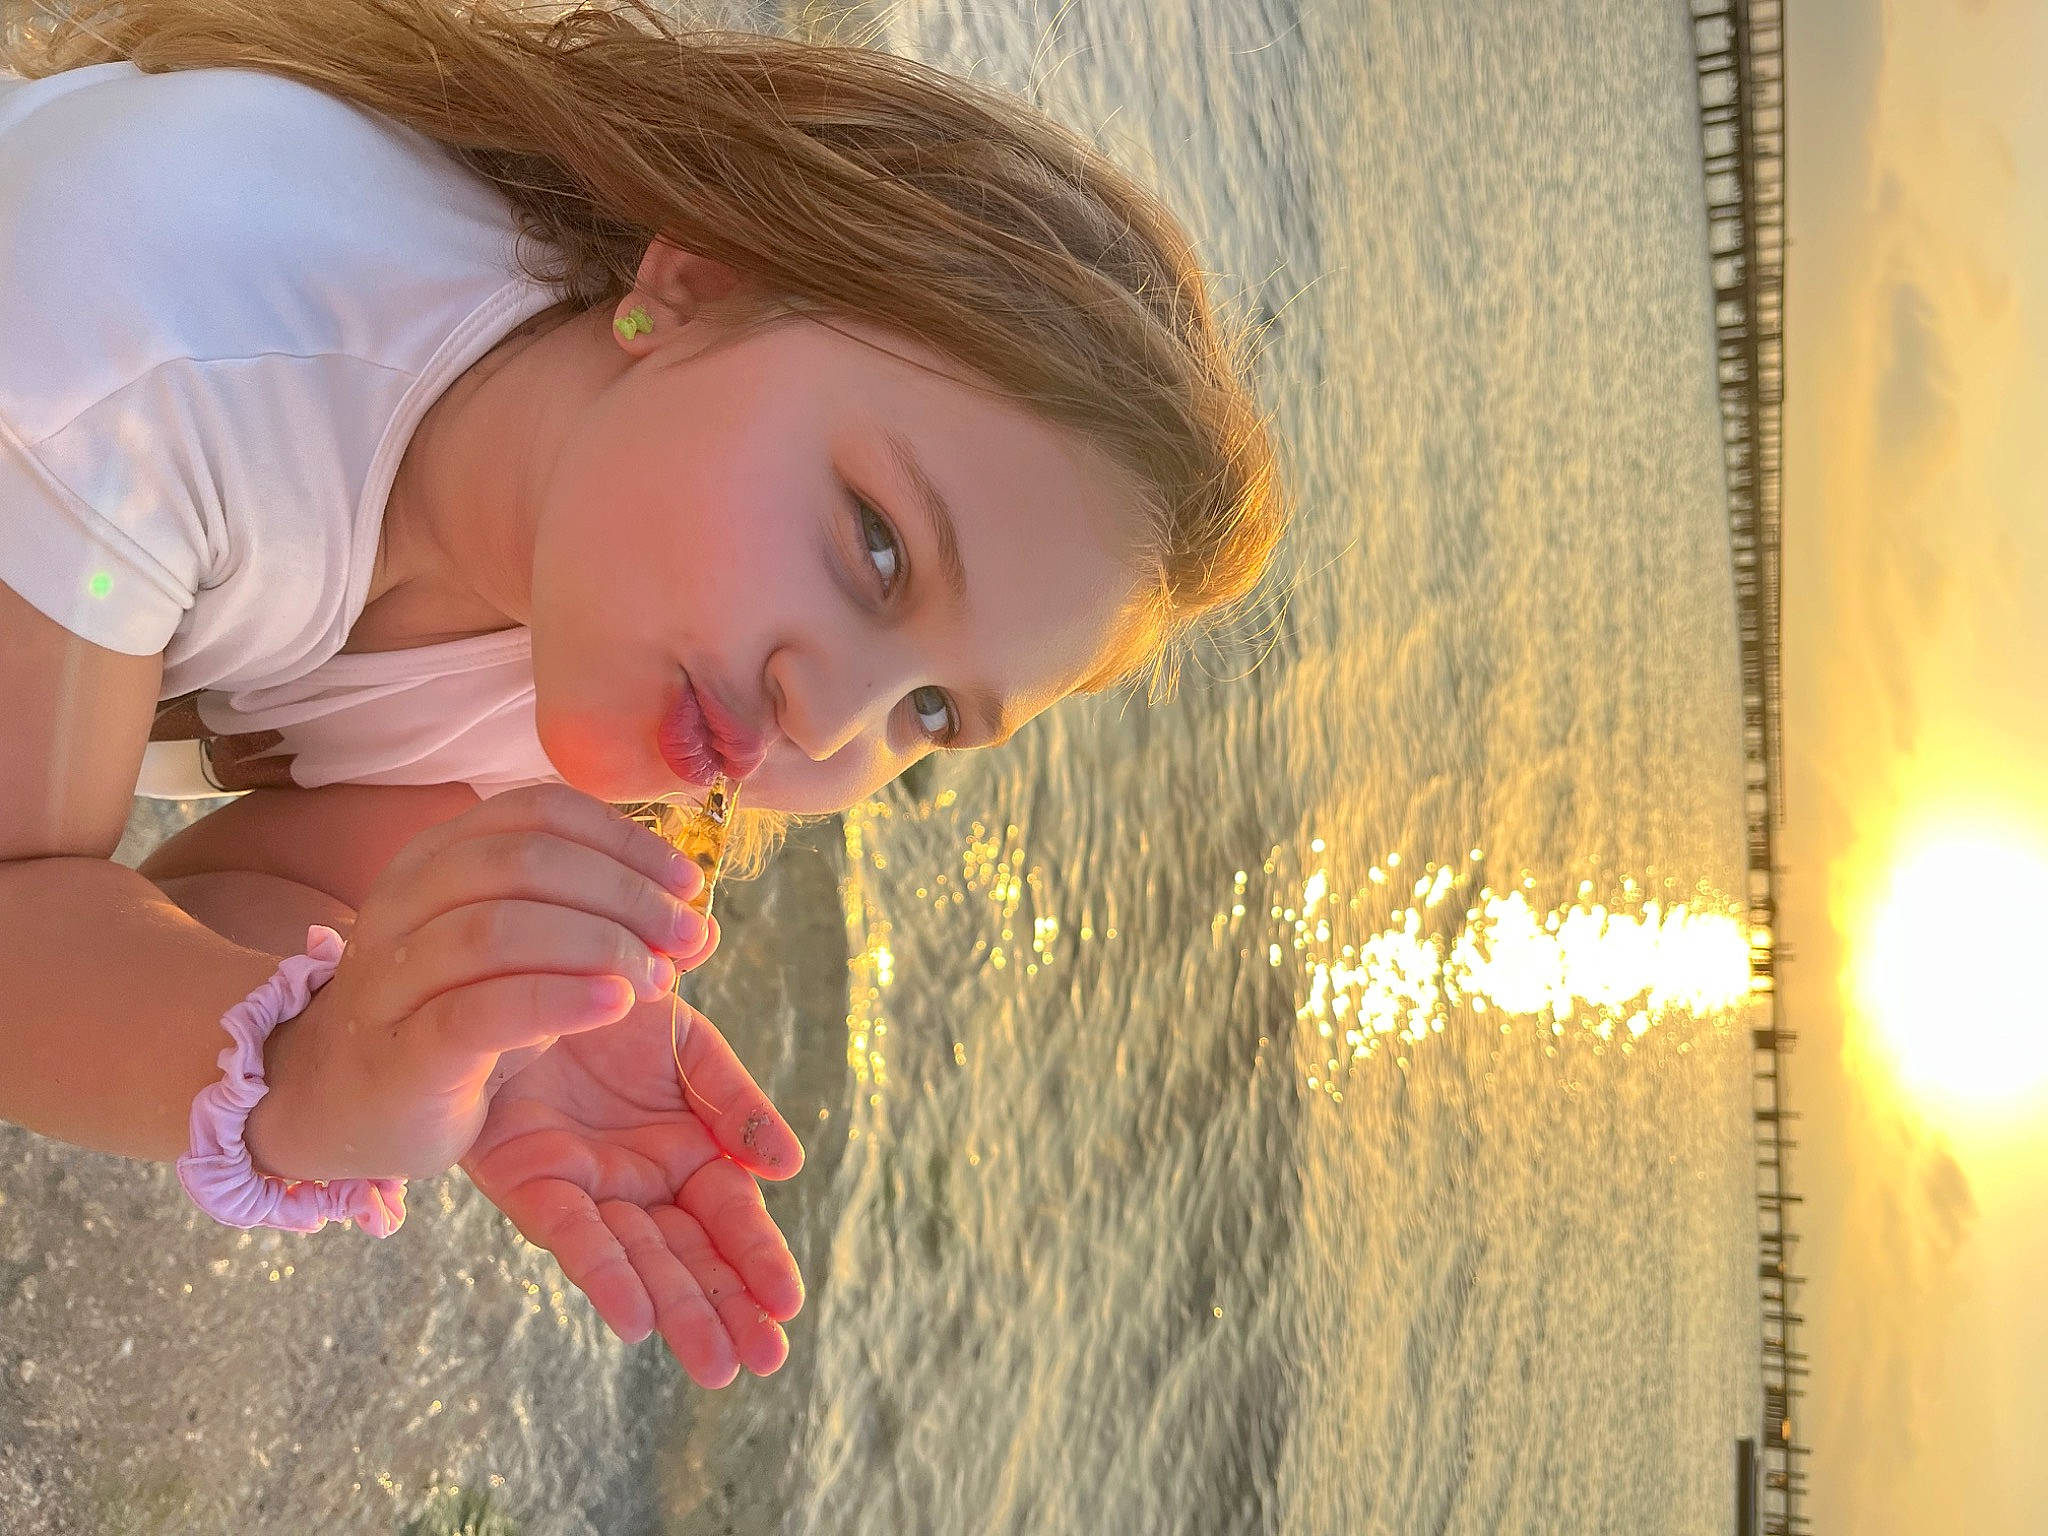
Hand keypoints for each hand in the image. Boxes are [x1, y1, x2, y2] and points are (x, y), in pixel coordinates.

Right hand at [245, 783, 710, 1183]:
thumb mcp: (531, 963)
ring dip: (598, 944)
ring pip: (499, 927)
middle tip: (685, 937)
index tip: (689, 884)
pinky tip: (614, 1004)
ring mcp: (391, 975)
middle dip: (624, 893)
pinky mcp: (399, 1052)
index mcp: (440, 858)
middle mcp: (406, 901)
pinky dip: (558, 999)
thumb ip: (607, 935)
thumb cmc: (449, 1016)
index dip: (626, 840)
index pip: (541, 813)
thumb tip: (701, 928)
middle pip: (527, 860)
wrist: (337, 1104)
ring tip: (657, 977)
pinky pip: (479, 1010)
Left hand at [460, 944, 807, 1389]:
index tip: (789, 1303)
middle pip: (692, 1256)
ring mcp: (588, 1189)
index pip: (733, 1216)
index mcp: (688, 1152)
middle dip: (727, 1309)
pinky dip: (604, 1275)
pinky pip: (572, 1235)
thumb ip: (736, 1106)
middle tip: (765, 1360)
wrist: (534, 961)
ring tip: (718, 1365)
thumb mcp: (690, 1048)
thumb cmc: (616, 1003)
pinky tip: (634, 1318)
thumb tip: (790, 1167)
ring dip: (677, 1311)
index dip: (759, 1257)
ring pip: (640, 1260)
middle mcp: (640, 1182)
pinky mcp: (531, 1181)